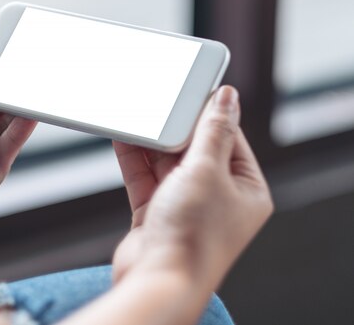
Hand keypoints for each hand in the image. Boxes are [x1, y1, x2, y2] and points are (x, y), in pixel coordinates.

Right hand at [112, 86, 272, 289]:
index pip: (230, 138)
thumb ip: (213, 131)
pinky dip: (134, 159)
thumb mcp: (207, 170)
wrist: (158, 280)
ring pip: (167, 163)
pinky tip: (124, 137)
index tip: (192, 89)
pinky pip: (145, 178)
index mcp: (246, 189)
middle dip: (176, 127)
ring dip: (151, 142)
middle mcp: (218, 198)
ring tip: (138, 115)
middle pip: (196, 148)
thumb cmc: (193, 234)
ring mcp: (186, 206)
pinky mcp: (157, 213)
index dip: (211, 113)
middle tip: (161, 101)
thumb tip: (228, 97)